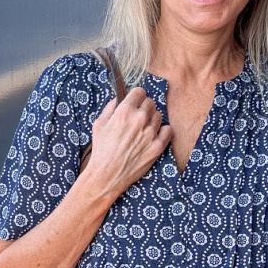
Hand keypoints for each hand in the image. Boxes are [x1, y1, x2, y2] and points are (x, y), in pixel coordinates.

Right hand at [82, 86, 171, 201]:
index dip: (137, 96)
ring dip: (152, 120)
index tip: (135, 102)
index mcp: (124, 111)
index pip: (140, 92)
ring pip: (159, 116)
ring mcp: (150, 133)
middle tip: (138, 117)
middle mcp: (139, 120)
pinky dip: (163, 131)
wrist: (107, 175)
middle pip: (151, 103)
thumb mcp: (99, 124)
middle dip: (144, 107)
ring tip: (143, 129)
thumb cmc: (101, 150)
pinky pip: (168, 130)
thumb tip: (117, 100)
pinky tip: (154, 135)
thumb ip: (110, 108)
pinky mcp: (157, 147)